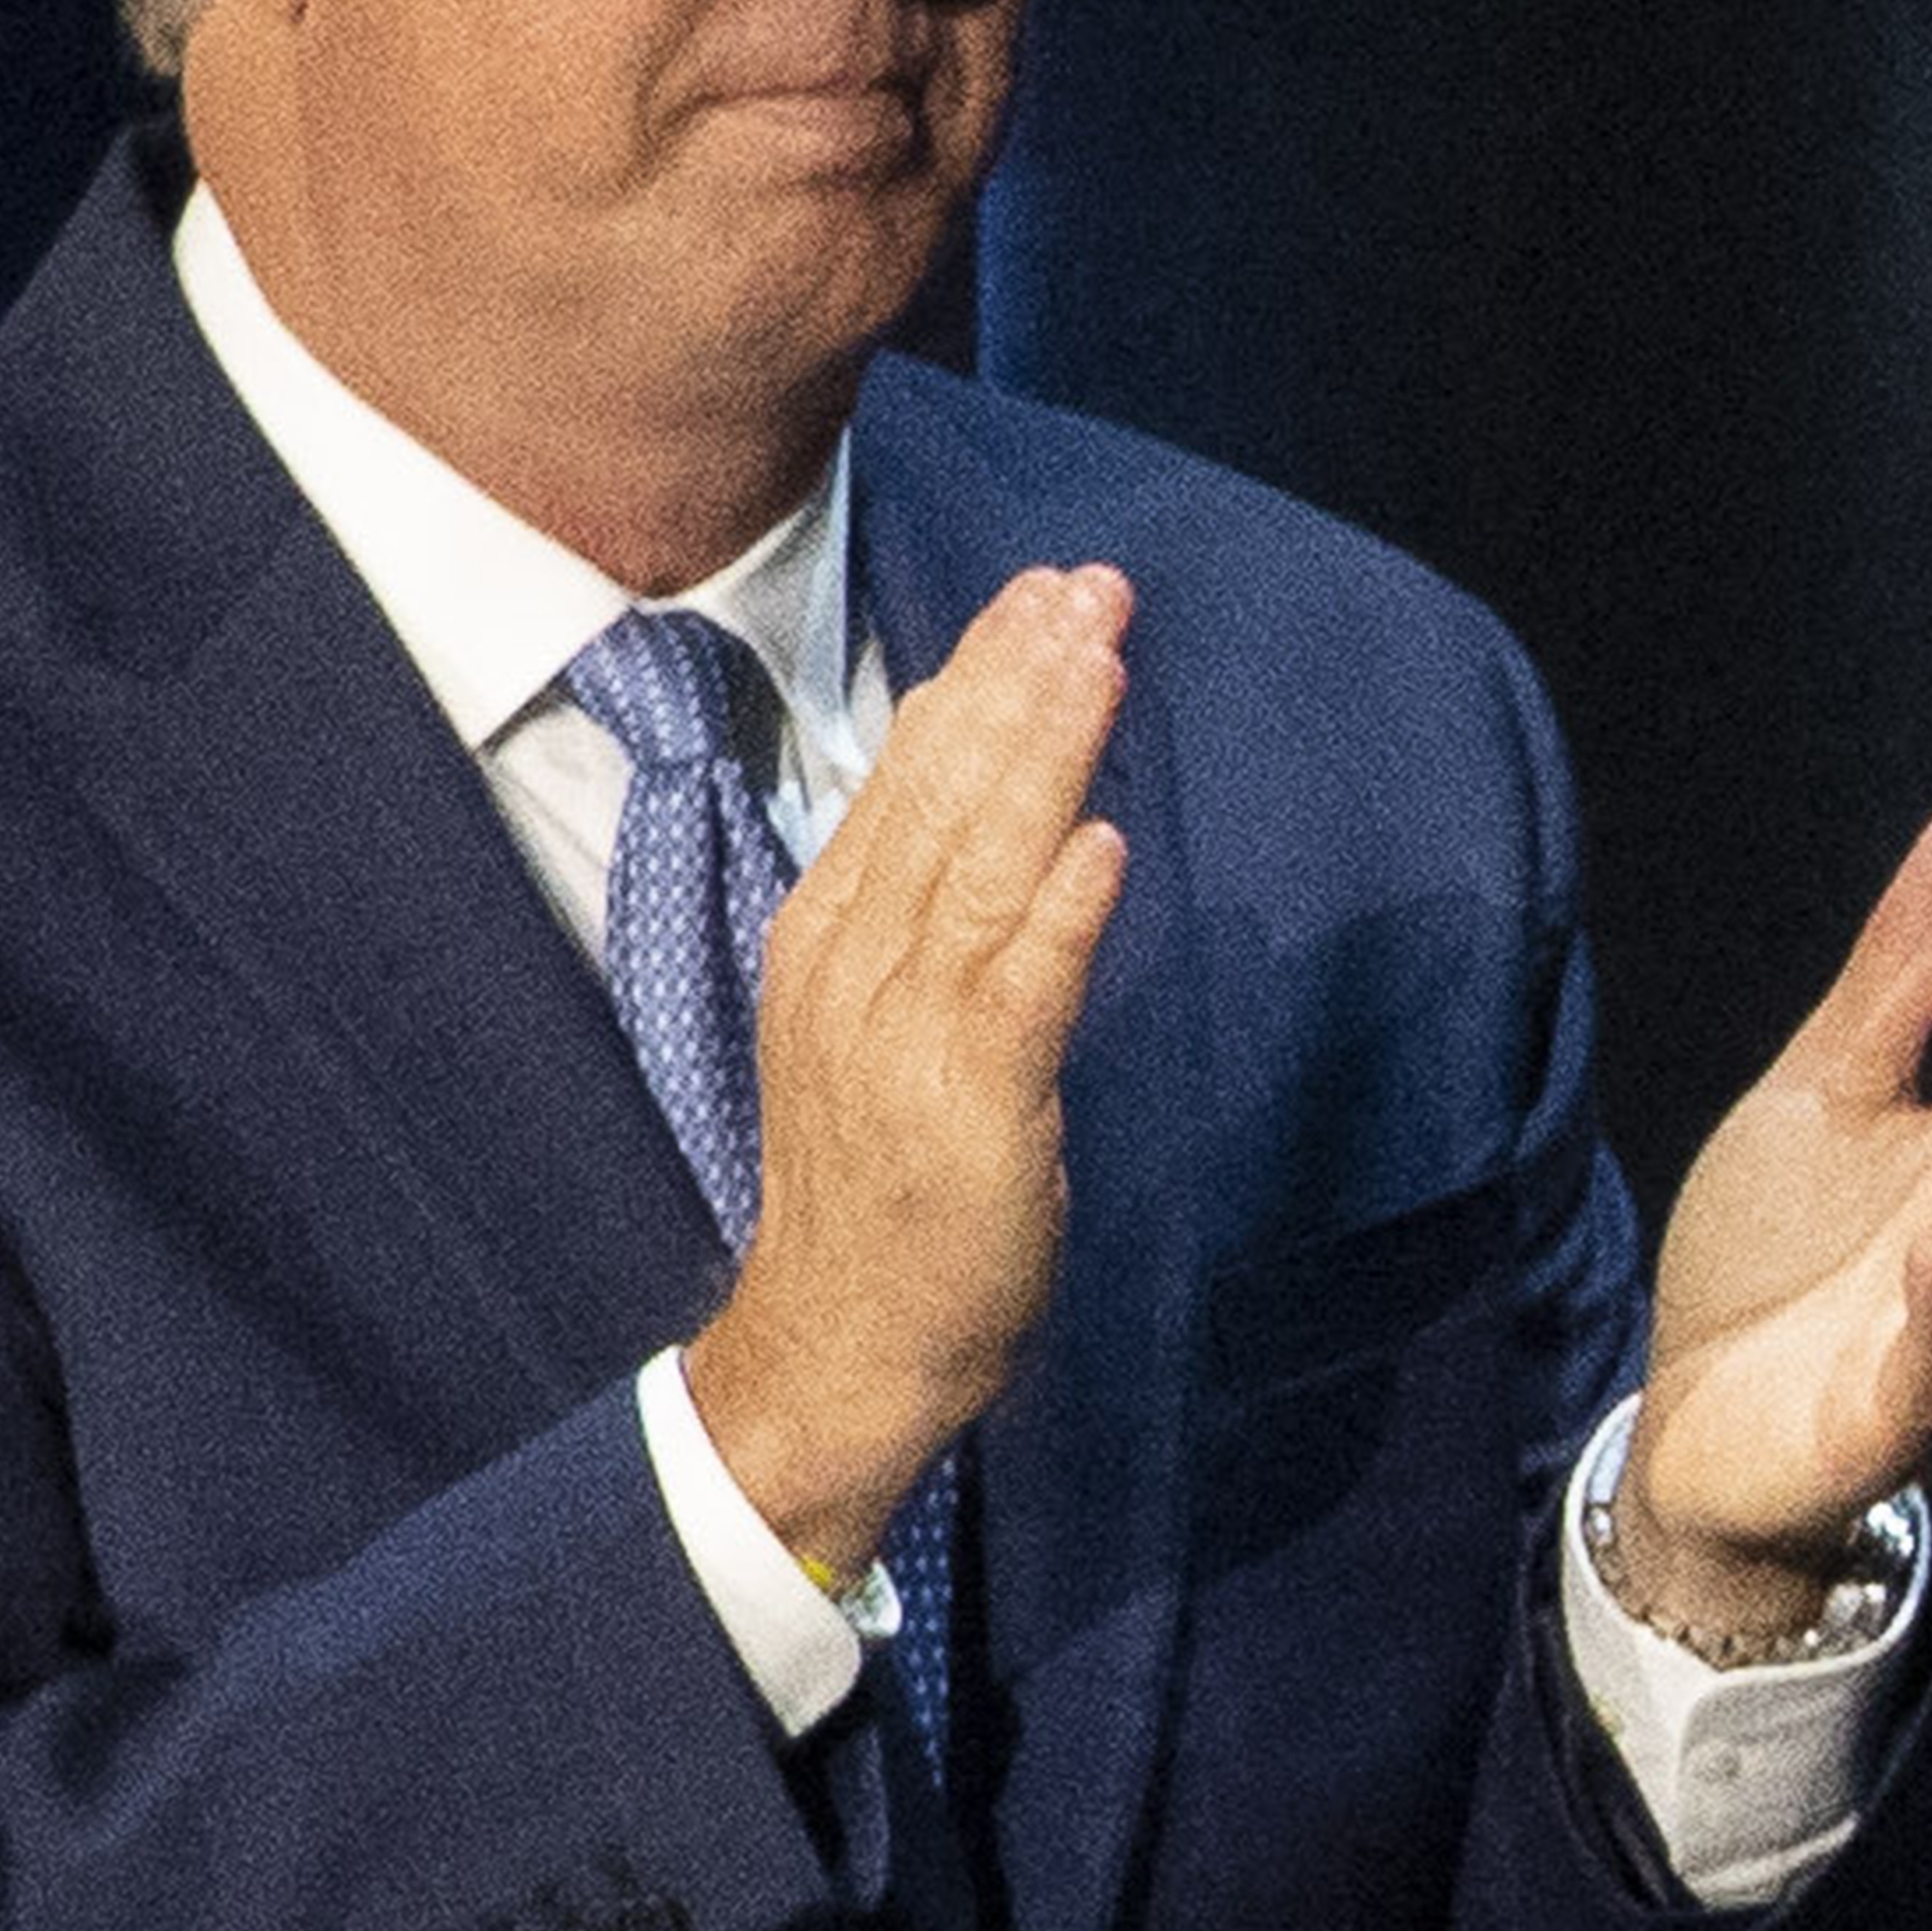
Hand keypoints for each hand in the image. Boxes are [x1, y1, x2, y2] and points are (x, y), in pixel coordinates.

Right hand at [684, 564, 1129, 1574]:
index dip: (976, 676)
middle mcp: (858, 965)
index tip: (1037, 594)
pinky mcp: (970, 1105)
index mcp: (829, 933)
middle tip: (1091, 586)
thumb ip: (920, 910)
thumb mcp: (872, 1017)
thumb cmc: (875, 1184)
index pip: (906, 774)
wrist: (838, 1344)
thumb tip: (991, 797)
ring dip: (1046, 754)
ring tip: (1101, 660)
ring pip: (983, 863)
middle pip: (945, 793)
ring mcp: (906, 1031)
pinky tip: (1102, 842)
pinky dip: (1059, 913)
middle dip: (1021, 680)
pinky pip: (1019, 991)